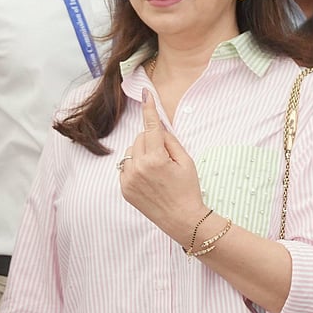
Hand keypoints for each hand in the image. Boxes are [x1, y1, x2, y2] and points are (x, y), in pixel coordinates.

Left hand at [119, 92, 205, 231]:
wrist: (181, 219)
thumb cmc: (188, 189)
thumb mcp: (186, 162)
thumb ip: (170, 142)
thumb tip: (158, 128)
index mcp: (156, 159)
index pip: (151, 127)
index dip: (149, 109)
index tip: (146, 93)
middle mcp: (138, 167)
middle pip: (140, 138)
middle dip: (152, 140)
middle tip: (167, 157)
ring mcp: (128, 179)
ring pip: (131, 151)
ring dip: (142, 153)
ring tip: (157, 170)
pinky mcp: (124, 188)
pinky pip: (126, 166)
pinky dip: (136, 166)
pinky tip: (149, 179)